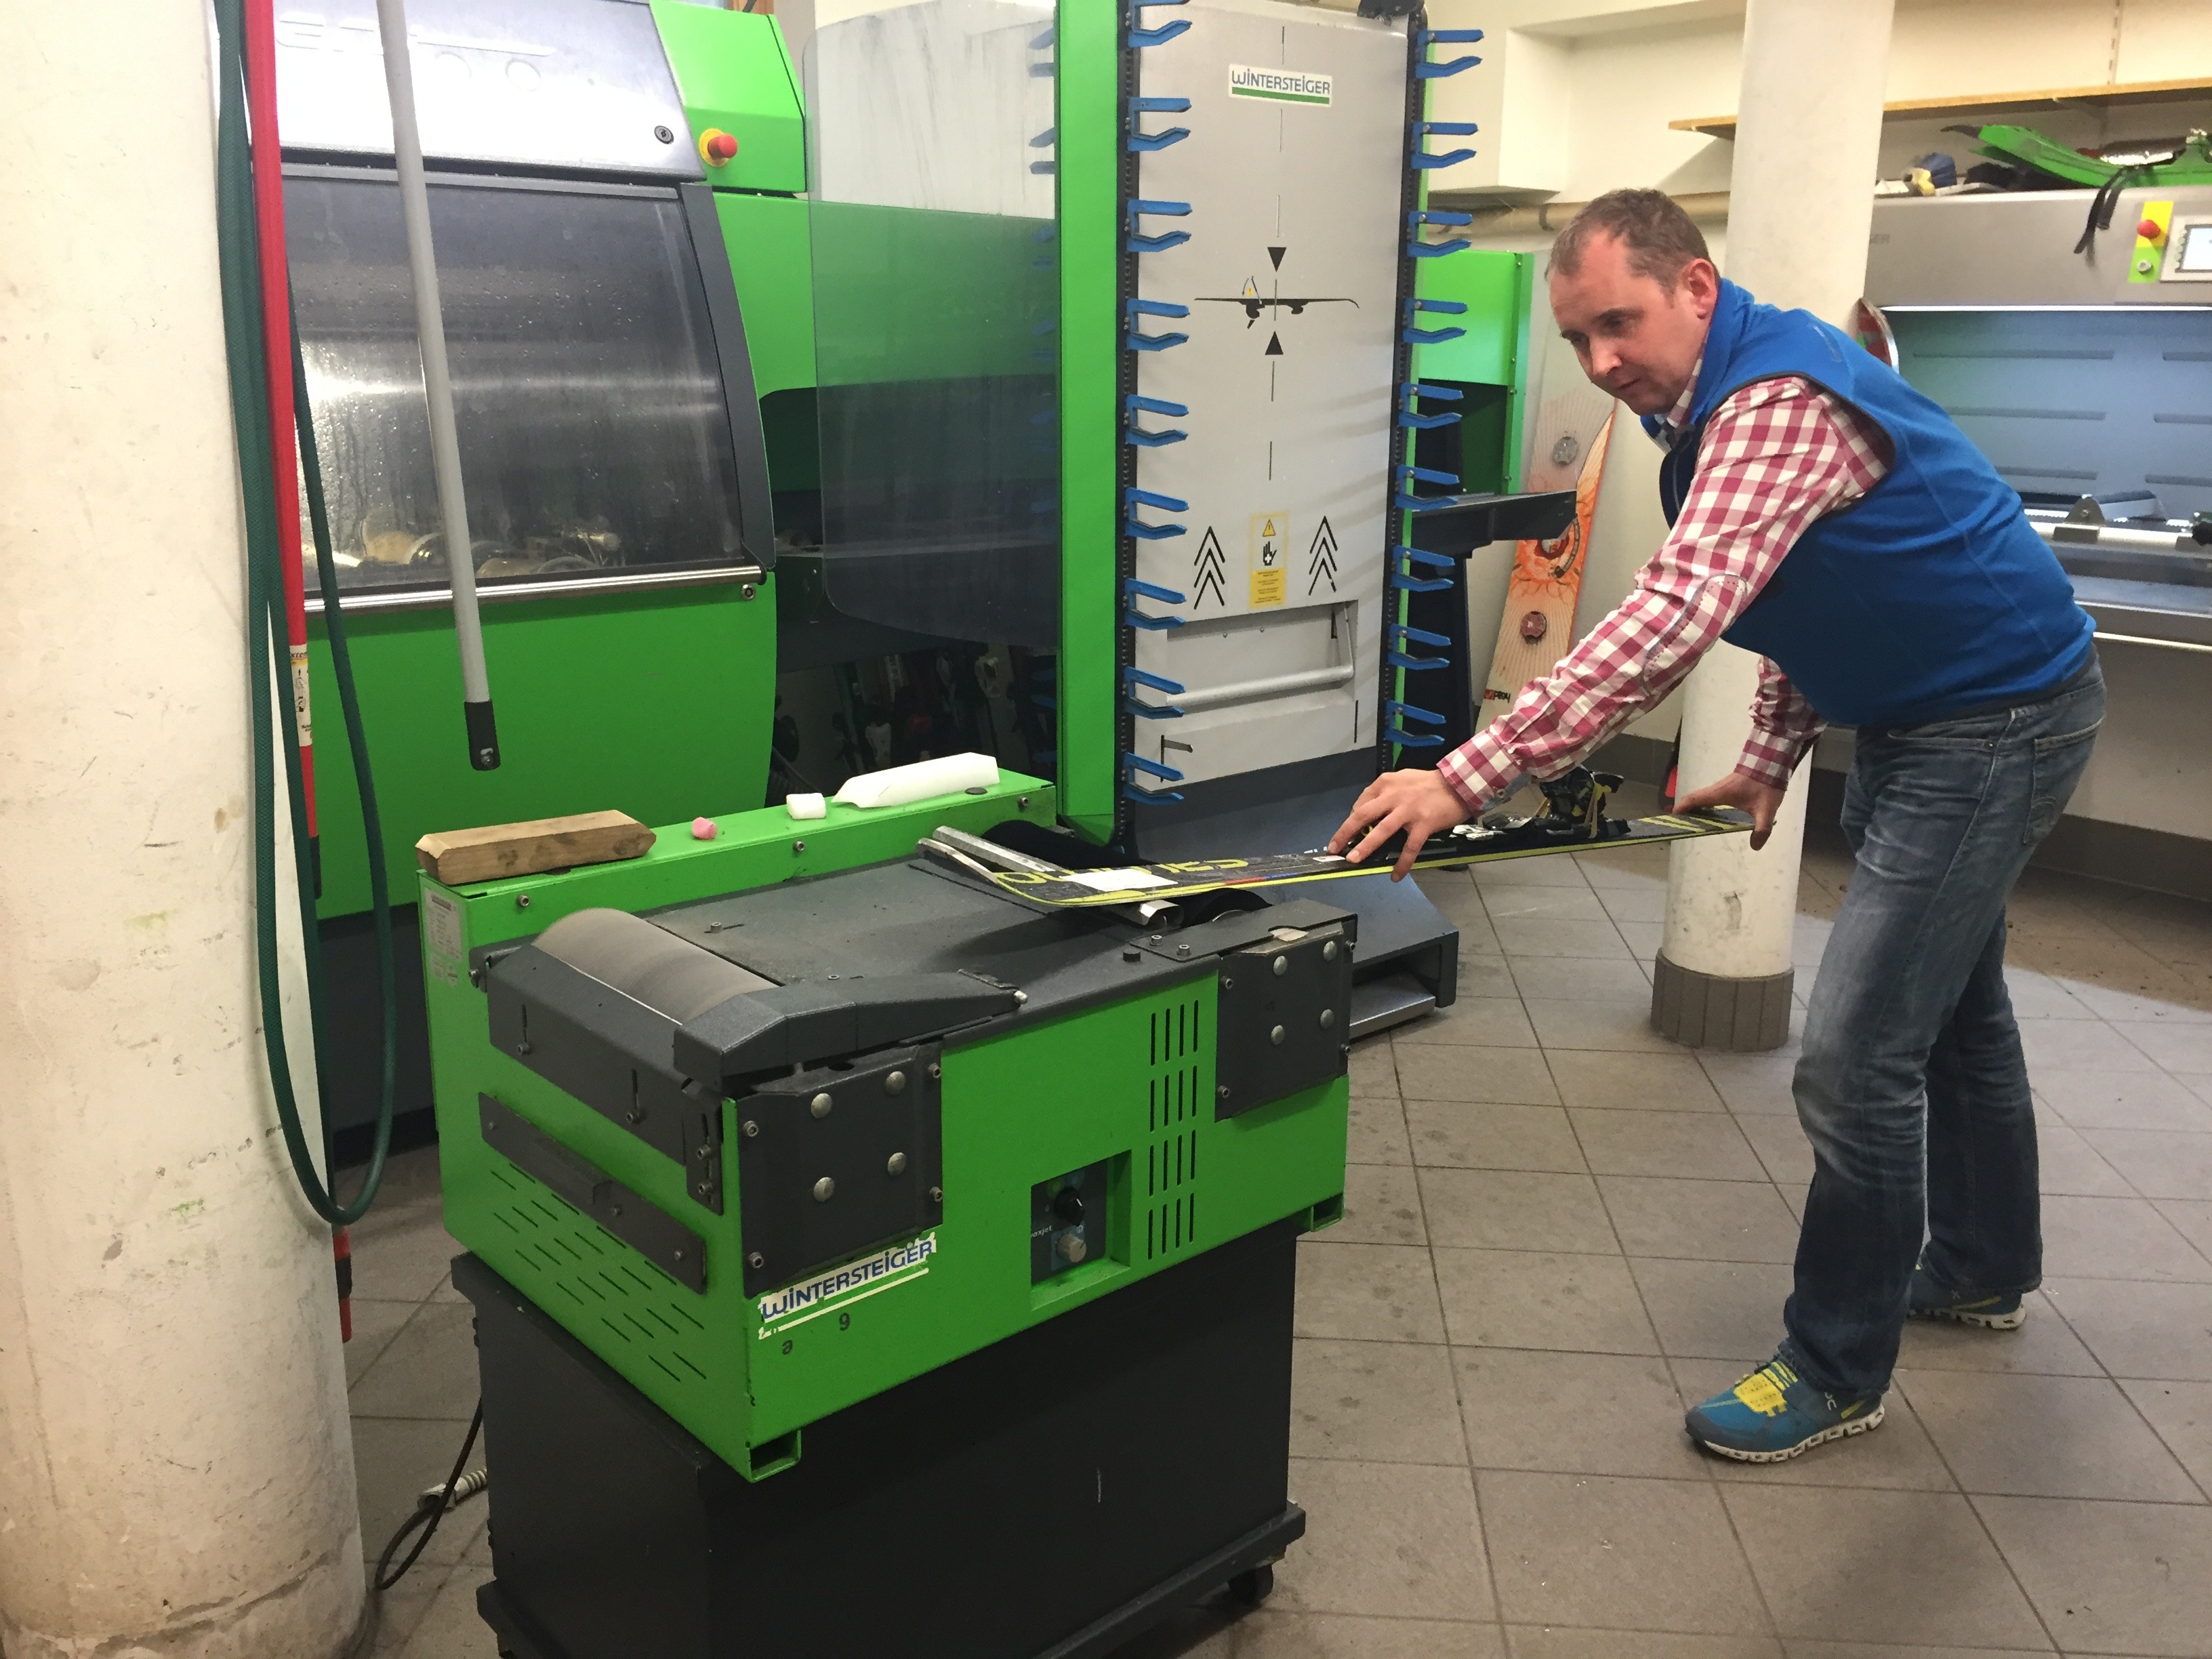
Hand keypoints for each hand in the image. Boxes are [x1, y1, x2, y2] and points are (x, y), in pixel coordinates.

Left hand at [1327, 769, 1473, 880]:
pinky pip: (1409, 848)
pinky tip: (1395, 876)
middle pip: (1362, 815)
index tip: (1346, 834)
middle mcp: (1394, 796)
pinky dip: (1402, 864)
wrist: (1460, 783)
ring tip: (1353, 860)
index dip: (1351, 820)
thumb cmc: (1430, 783)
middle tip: (1334, 848)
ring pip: (1381, 831)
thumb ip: (1385, 792)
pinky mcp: (1423, 824)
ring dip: (1365, 846)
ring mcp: (1408, 811)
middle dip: (1345, 832)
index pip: (1362, 802)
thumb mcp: (1402, 778)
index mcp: (1386, 783)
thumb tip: (1367, 810)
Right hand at [1674, 769, 1786, 850]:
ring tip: (1693, 825)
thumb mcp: (1766, 809)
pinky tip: (1711, 818)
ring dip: (1694, 810)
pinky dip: (1703, 807)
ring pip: (1701, 799)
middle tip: (1680, 827)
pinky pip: (1708, 798)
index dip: (1681, 808)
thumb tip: (1755, 847)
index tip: (1672, 819)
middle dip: (1684, 812)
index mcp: (1719, 794)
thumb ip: (1762, 828)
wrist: (1770, 764)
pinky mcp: (1726, 789)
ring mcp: (1720, 788)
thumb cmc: (1766, 785)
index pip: (1693, 799)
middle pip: (1693, 799)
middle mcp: (1716, 790)